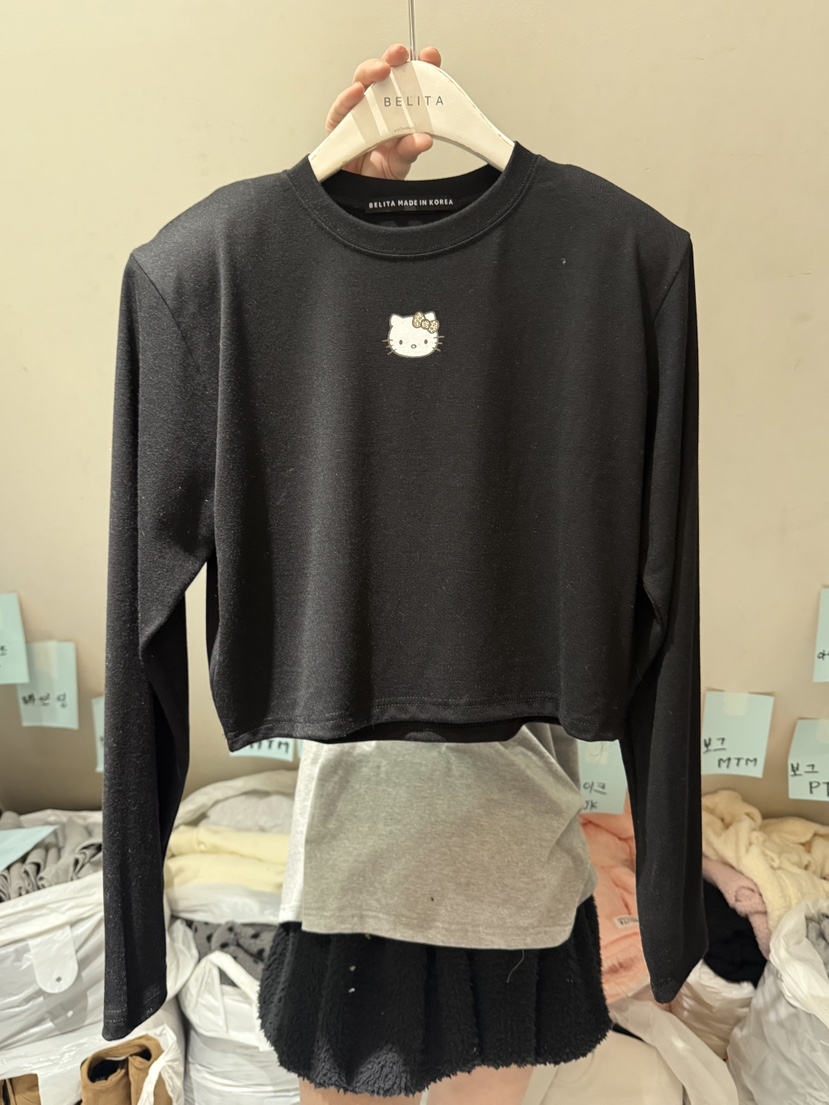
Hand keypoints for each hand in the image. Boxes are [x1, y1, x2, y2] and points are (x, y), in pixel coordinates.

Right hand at [325, 42, 441, 178]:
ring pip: (362, 82)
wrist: (359, 198)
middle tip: (401, 55)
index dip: (421, 67)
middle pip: (385, 74)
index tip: (429, 56)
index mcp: (399, 112)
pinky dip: (348, 99)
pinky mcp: (338, 125)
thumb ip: (410, 150)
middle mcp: (378, 107)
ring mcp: (358, 113)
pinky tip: (356, 92)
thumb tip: (424, 139)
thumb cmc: (380, 175)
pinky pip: (341, 109)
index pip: (411, 82)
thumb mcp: (400, 164)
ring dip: (371, 72)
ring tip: (382, 70)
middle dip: (393, 59)